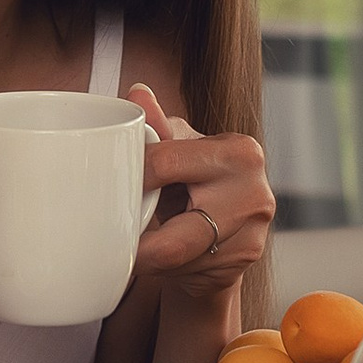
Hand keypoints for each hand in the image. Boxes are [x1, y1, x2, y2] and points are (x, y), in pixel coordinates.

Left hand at [125, 85, 273, 300]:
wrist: (231, 223)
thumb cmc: (200, 178)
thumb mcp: (181, 147)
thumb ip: (159, 126)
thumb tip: (137, 92)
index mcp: (239, 152)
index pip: (167, 163)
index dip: (132, 178)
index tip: (108, 188)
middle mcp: (254, 193)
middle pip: (179, 230)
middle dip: (138, 242)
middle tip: (109, 242)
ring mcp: (253, 233)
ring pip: (180, 256)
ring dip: (148, 258)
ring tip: (126, 252)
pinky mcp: (245, 260)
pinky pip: (189, 270)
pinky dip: (165, 268)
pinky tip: (155, 259)